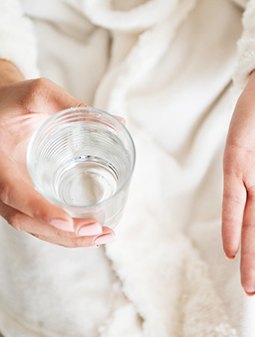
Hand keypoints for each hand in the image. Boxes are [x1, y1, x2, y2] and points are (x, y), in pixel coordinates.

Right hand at [0, 60, 113, 246]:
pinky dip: (63, 232)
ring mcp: (11, 194)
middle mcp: (1, 184)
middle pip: (27, 220)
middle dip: (64, 232)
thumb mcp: (38, 95)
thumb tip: (119, 122)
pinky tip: (88, 232)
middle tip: (99, 230)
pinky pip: (38, 221)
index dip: (39, 210)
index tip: (68, 222)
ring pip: (34, 227)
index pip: (14, 192)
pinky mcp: (23, 196)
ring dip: (68, 238)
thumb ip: (72, 105)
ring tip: (103, 236)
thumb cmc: (14, 102)